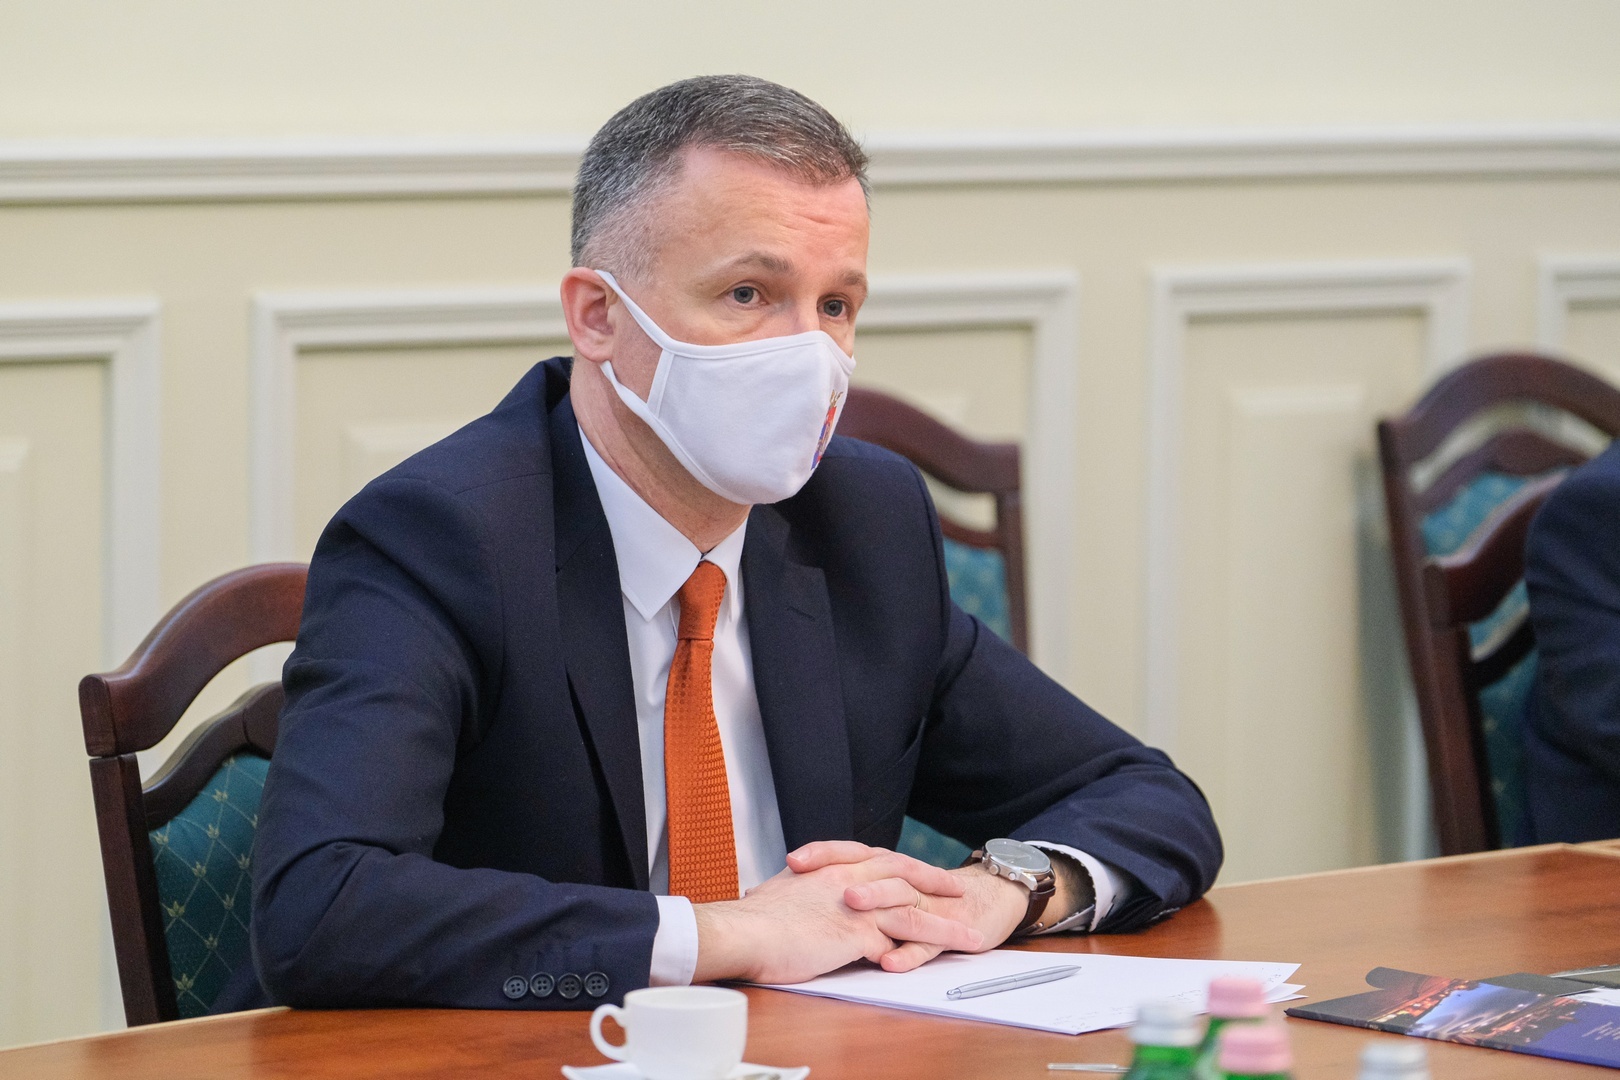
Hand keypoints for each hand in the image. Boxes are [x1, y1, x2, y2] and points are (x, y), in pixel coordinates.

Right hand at [691, 843, 982, 984]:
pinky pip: (897, 945)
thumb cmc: (754, 918)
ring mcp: (856, 906)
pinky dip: (920, 954)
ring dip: (946, 926)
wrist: (741, 931)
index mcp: (833, 866)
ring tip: (971, 937)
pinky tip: (937, 964)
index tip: (924, 870)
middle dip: (936, 883)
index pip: (881, 858)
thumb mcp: (785, 890)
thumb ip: (805, 888)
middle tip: (959, 890)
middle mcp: (850, 879)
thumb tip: (803, 891)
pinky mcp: (856, 935)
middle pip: (906, 876)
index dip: (907, 864)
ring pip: (914, 913)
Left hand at [791, 843, 1027, 972]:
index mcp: (884, 870)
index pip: (849, 853)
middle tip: (805, 873)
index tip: (790, 861)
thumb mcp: (885, 892)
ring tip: (849, 908)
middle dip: (838, 871)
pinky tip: (889, 963)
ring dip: (874, 903)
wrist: (986, 902)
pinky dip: (908, 952)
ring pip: (898, 902)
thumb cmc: (926, 900)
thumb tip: (801, 898)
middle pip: (870, 871)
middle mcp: (901, 883)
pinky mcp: (947, 932)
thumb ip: (848, 892)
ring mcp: (924, 906)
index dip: (821, 854)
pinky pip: (925, 944)